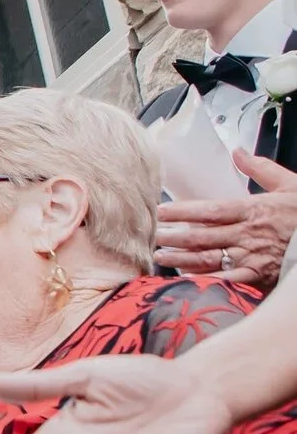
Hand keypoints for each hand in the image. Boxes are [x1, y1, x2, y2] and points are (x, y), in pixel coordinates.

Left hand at [153, 152, 296, 286]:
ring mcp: (252, 257)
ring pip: (209, 258)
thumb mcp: (289, 185)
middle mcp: (248, 234)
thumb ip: (261, 169)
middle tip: (150, 235)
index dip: (182, 211)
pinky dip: (207, 281)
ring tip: (159, 257)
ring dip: (182, 259)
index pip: (210, 210)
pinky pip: (227, 280)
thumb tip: (238, 152)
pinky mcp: (258, 276)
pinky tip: (187, 281)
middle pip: (203, 236)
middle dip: (174, 236)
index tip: (160, 210)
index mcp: (253, 210)